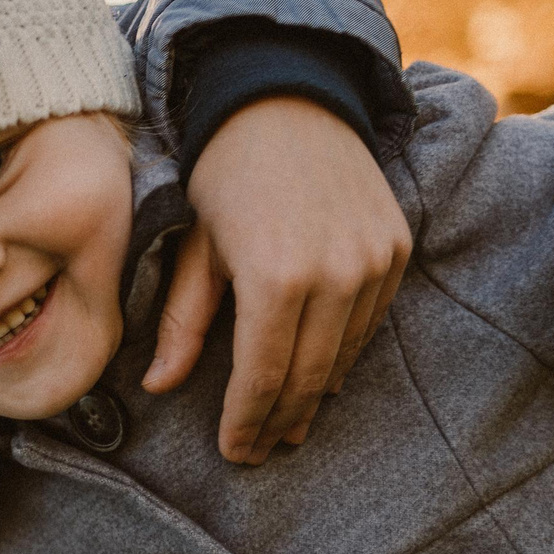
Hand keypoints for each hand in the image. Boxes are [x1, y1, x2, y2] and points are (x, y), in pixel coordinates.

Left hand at [150, 96, 411, 463]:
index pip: (263, 377)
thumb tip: (158, 384)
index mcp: (275, 278)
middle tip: (259, 450)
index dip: (247, 422)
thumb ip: (183, 321)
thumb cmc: (223, 173)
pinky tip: (319, 371)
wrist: (284, 101)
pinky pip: (370, 322)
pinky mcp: (395, 249)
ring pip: (343, 355)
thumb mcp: (193, 246)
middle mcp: (334, 274)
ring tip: (287, 422)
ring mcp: (373, 261)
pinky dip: (343, 351)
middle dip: (279, 420)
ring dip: (313, 392)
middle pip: (307, 377)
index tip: (234, 452)